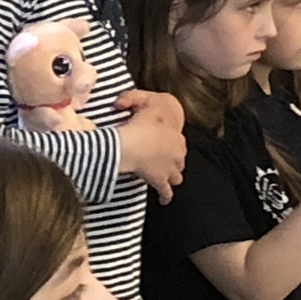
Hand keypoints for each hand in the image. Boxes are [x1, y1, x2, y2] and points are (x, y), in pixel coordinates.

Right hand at [115, 89, 187, 203]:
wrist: (132, 145)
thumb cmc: (138, 124)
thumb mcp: (140, 102)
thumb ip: (132, 98)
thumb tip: (121, 103)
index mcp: (177, 136)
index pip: (178, 142)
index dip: (169, 144)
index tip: (160, 144)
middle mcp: (178, 154)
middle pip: (179, 160)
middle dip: (173, 161)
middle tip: (161, 161)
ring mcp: (171, 169)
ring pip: (177, 176)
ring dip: (172, 177)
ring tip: (165, 179)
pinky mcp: (160, 181)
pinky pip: (166, 193)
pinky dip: (166, 197)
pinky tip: (164, 201)